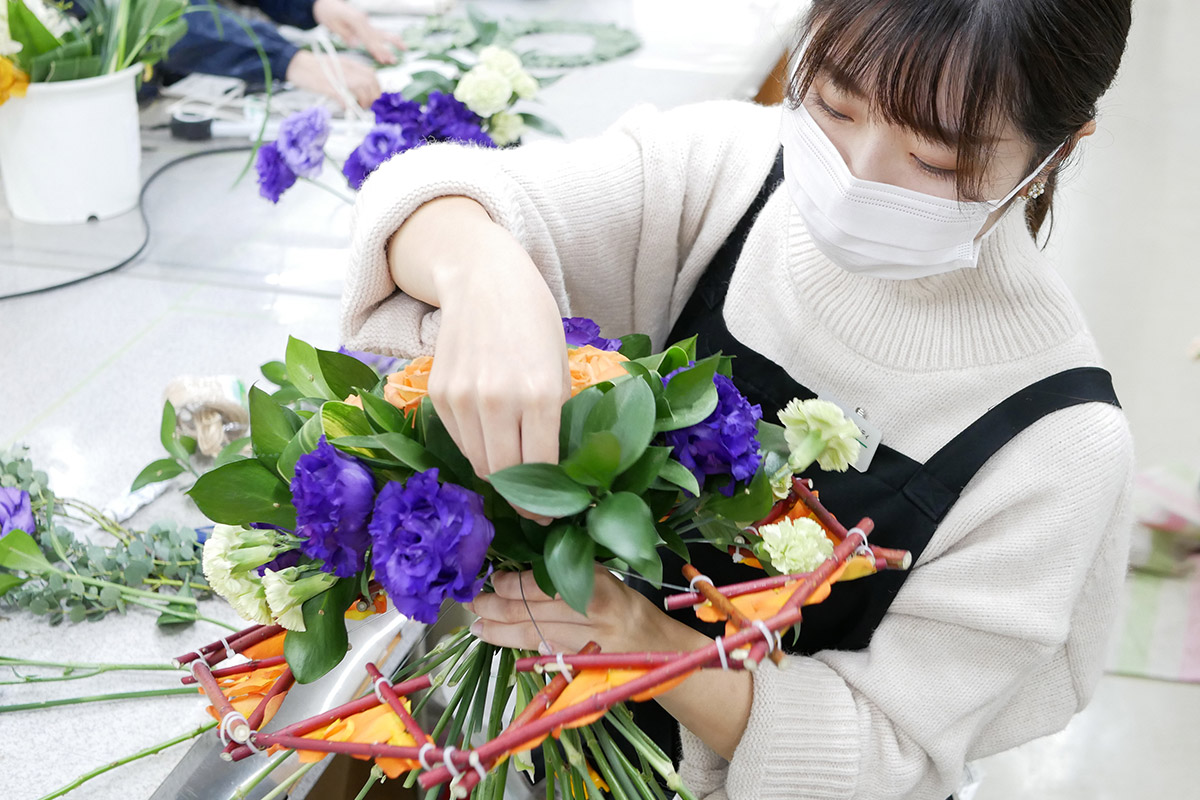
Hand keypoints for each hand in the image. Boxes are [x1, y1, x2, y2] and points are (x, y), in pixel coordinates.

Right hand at [285, 49, 380, 108]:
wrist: (297, 63)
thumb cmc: (316, 67)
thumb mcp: (337, 65)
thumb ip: (351, 74)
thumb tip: (362, 88)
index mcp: (350, 63)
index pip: (372, 75)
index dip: (376, 88)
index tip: (373, 97)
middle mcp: (347, 69)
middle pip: (370, 83)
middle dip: (372, 97)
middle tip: (366, 105)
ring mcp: (339, 77)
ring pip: (361, 91)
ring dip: (362, 103)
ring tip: (356, 108)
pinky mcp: (329, 87)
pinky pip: (345, 98)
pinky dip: (348, 106)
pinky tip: (345, 108)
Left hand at [312, 0, 405, 64]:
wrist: (326, 3)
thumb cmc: (328, 13)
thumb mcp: (332, 24)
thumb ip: (345, 35)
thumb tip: (356, 44)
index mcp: (356, 20)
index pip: (368, 38)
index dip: (376, 50)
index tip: (383, 59)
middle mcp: (363, 20)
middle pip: (377, 37)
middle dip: (386, 49)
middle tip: (394, 60)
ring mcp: (366, 22)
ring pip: (381, 34)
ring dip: (393, 42)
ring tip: (404, 49)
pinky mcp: (365, 24)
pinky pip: (377, 34)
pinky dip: (385, 41)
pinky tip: (396, 44)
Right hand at [388, 198, 570, 516]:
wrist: (484, 280)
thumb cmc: (534, 322)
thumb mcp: (560, 367)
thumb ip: (556, 418)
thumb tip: (555, 469)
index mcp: (539, 394)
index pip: (539, 468)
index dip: (544, 501)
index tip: (549, 514)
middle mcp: (498, 399)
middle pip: (504, 473)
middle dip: (520, 495)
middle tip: (532, 503)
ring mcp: (463, 398)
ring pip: (478, 461)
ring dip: (497, 471)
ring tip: (513, 465)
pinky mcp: (440, 394)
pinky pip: (459, 440)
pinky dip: (476, 445)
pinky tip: (491, 430)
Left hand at [470, 568, 754, 760]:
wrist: (660, 650)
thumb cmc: (631, 607)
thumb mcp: (608, 578)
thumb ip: (573, 571)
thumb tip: (527, 562)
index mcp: (600, 590)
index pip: (548, 586)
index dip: (515, 584)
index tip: (495, 577)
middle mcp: (592, 619)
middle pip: (535, 611)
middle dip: (497, 606)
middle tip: (472, 599)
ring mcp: (584, 645)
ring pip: (532, 634)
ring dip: (498, 628)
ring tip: (475, 622)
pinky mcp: (578, 663)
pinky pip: (540, 649)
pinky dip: (514, 643)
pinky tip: (493, 636)